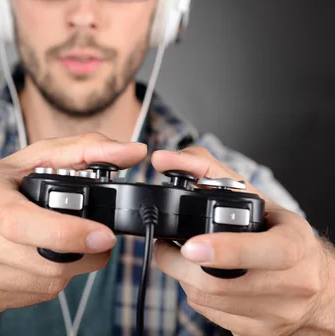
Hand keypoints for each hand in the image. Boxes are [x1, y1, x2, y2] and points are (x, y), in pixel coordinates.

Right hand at [0, 133, 146, 311]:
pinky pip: (34, 298)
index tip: (104, 235)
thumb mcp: (26, 160)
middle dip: (83, 253)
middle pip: (45, 261)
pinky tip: (38, 260)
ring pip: (46, 284)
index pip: (23, 223)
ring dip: (69, 267)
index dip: (68, 232)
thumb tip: (133, 152)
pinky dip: (48, 280)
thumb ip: (82, 150)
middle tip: (97, 237)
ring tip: (62, 245)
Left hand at [151, 147, 334, 334]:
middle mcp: (290, 283)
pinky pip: (209, 314)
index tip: (192, 245)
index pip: (266, 252)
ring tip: (184, 256)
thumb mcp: (252, 195)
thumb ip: (207, 171)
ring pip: (205, 300)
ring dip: (183, 276)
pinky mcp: (256, 332)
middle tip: (167, 244)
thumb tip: (165, 160)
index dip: (227, 250)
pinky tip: (201, 276)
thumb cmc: (277, 233)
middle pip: (217, 283)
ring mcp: (273, 314)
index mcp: (294, 245)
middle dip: (179, 262)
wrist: (315, 285)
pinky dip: (195, 294)